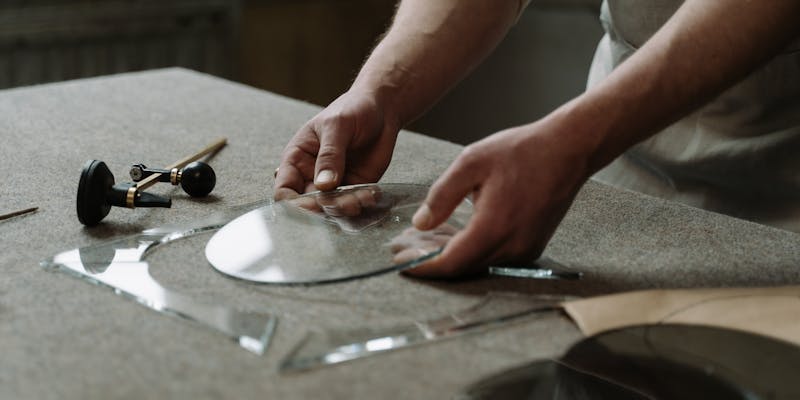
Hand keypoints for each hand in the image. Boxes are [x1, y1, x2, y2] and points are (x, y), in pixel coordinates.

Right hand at [274, 90, 398, 199]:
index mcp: (298, 157)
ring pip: (331, 208)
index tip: (313, 204)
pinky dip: (360, 204)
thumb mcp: (337, 126)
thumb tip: (323, 185)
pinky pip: (353, 203)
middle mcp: (312, 174)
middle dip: (323, 208)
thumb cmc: (353, 109)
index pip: (284, 189)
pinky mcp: (355, 187)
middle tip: (342, 203)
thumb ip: (330, 155)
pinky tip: (369, 195)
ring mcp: (334, 183)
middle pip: (307, 204)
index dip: (293, 203)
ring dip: (344, 209)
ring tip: (359, 199)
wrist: (381, 108)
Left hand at [405, 116, 592, 276]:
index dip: (423, 265)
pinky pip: (493, 255)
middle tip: (403, 247)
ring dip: (449, 253)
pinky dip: (469, 248)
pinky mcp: (531, 245)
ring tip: (422, 238)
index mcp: (494, 227)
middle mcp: (512, 246)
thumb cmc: (522, 151)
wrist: (568, 149)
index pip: (451, 262)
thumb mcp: (471, 163)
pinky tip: (451, 233)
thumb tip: (420, 223)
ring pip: (477, 262)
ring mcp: (524, 249)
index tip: (400, 262)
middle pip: (462, 267)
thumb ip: (442, 196)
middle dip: (430, 260)